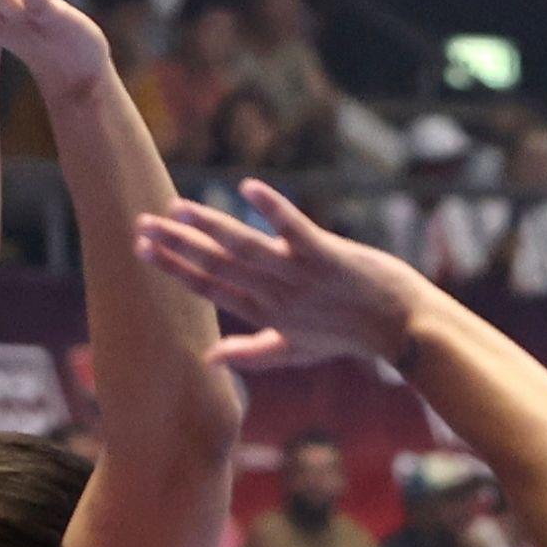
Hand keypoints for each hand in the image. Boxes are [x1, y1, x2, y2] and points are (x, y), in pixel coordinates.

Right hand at [134, 187, 430, 372]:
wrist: (404, 327)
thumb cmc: (349, 336)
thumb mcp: (295, 351)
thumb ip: (250, 353)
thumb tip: (208, 358)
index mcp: (265, 314)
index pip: (210, 288)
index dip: (174, 268)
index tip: (141, 248)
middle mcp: (277, 296)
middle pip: (219, 267)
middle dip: (178, 246)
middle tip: (141, 224)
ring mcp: (302, 276)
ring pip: (247, 250)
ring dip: (210, 228)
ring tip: (177, 208)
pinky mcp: (328, 256)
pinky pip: (295, 230)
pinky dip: (273, 209)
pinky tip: (247, 188)